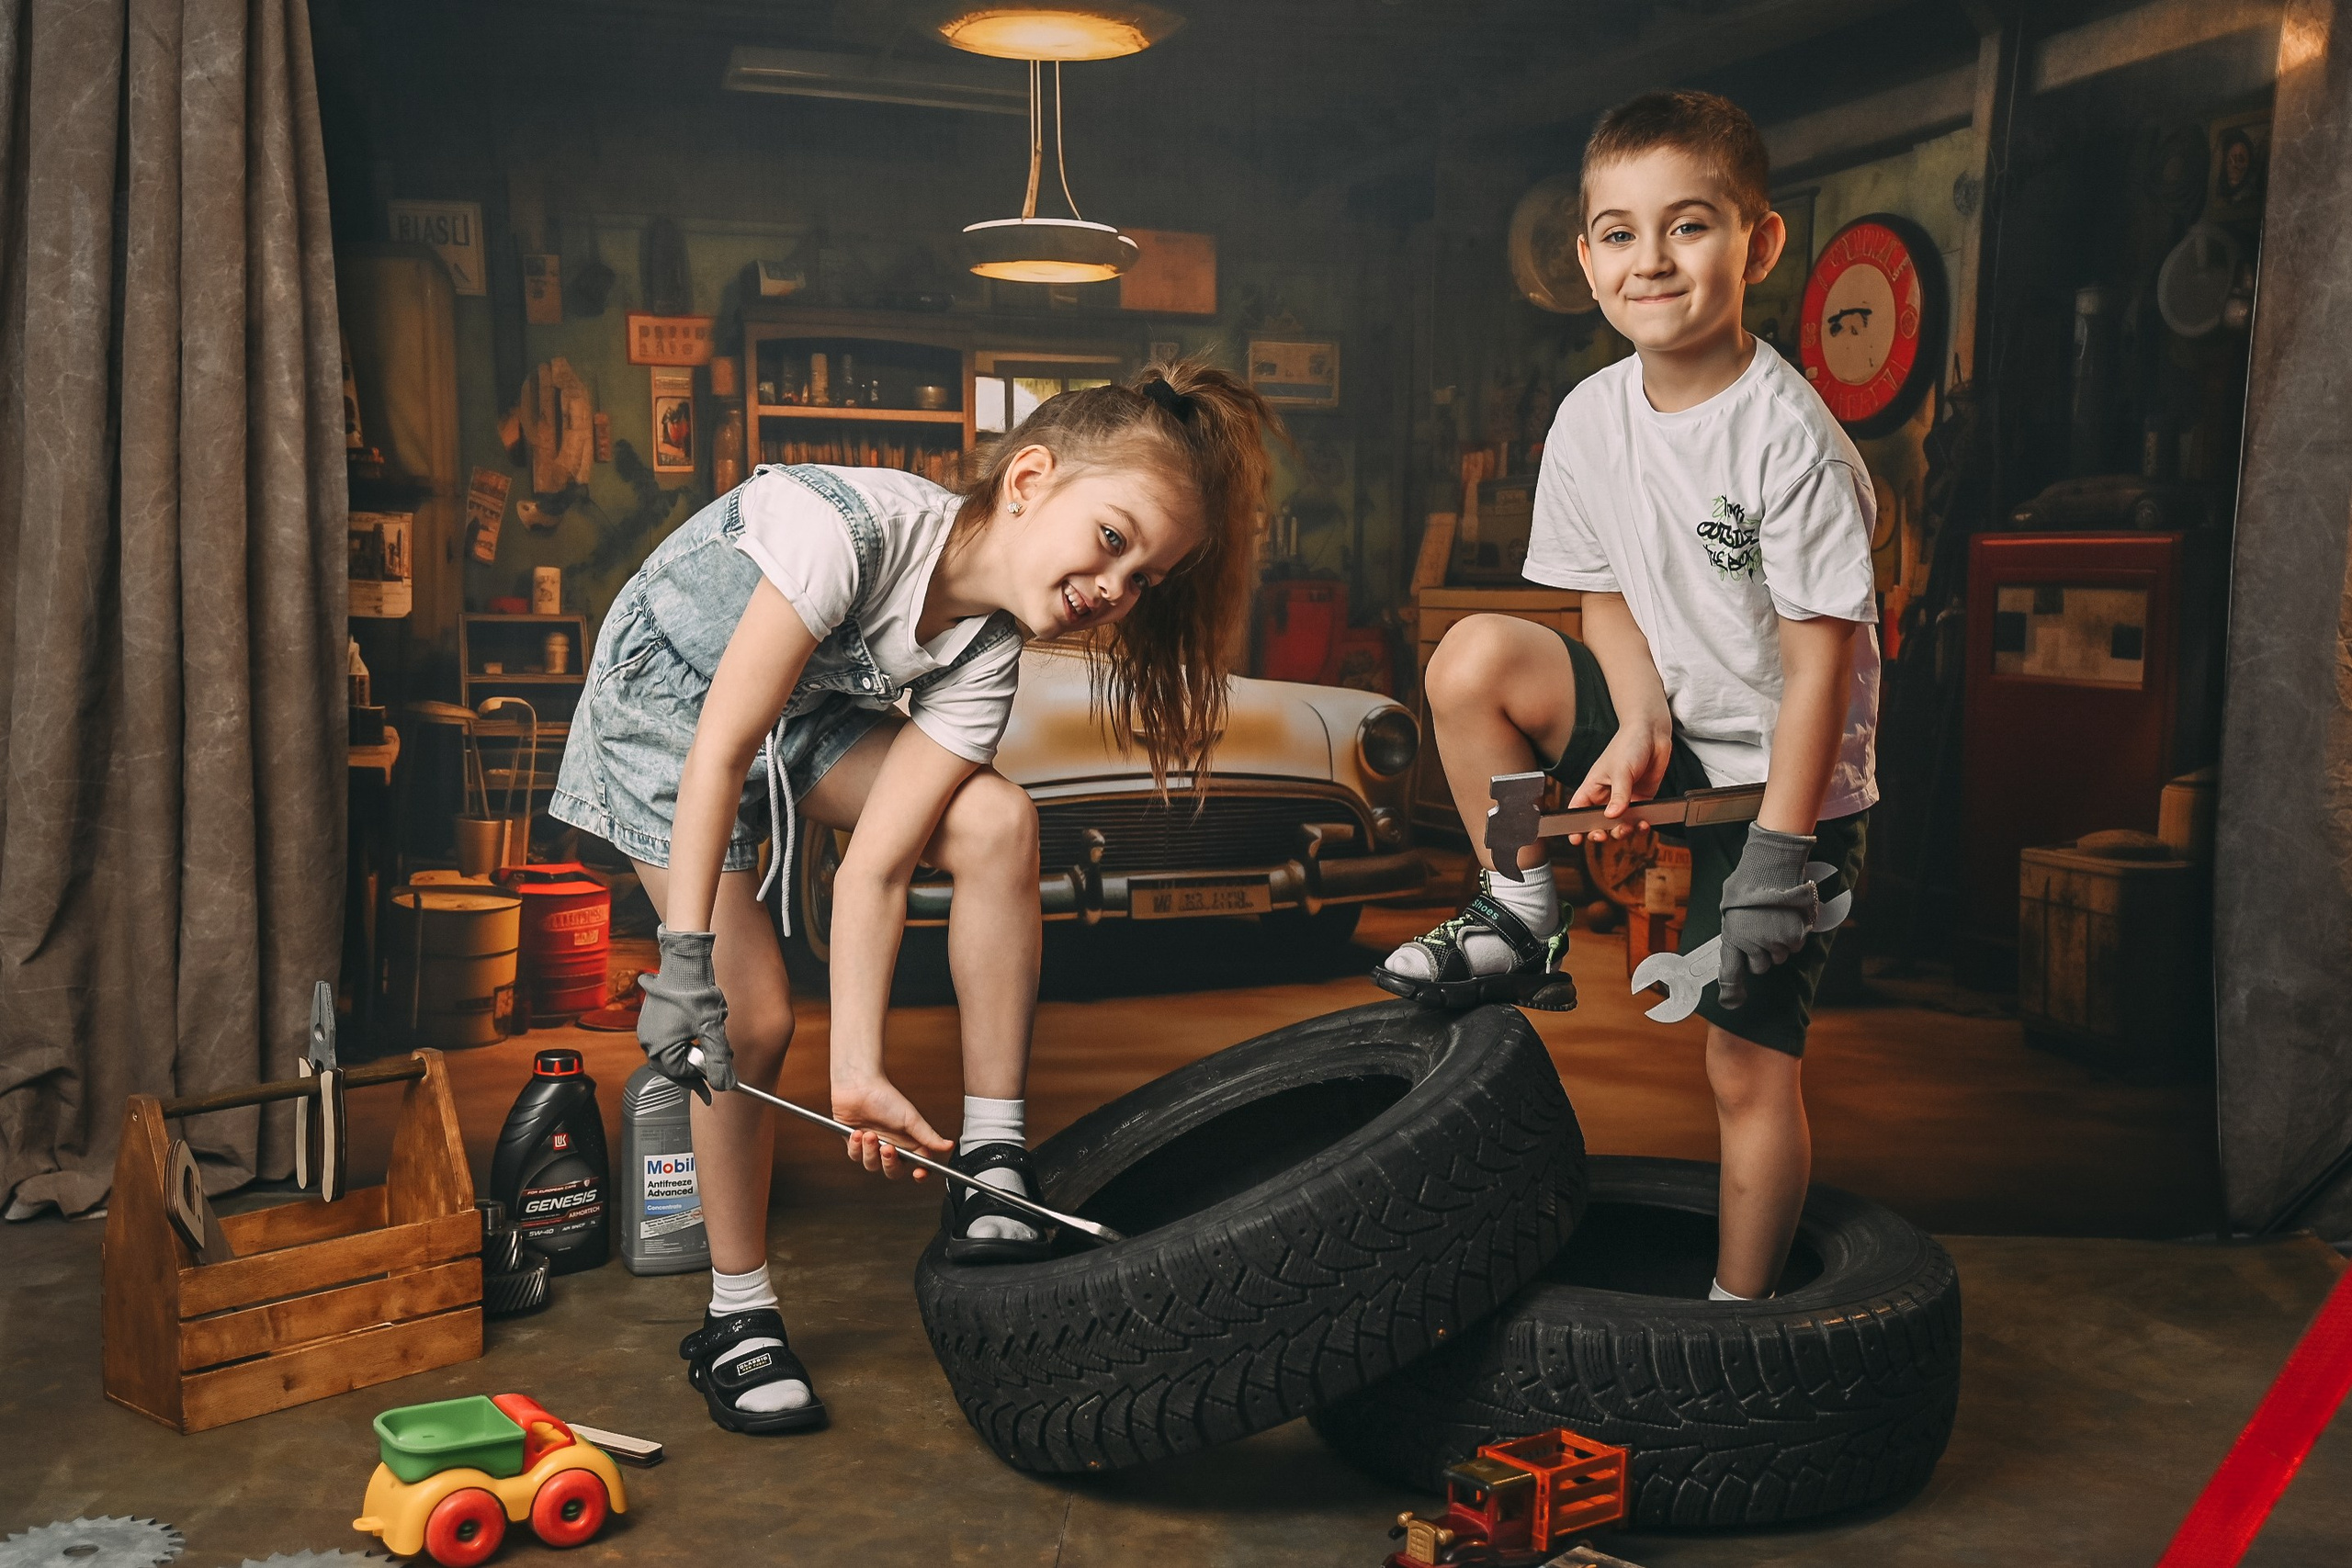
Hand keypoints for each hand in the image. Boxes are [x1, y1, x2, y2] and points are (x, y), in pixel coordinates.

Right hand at [638, 926, 732, 1097]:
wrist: (684, 965)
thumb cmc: (694, 994)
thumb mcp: (712, 1030)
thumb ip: (718, 1059)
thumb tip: (724, 1083)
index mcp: (659, 1049)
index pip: (682, 1074)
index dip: (703, 1075)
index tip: (717, 1073)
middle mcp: (648, 1042)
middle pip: (673, 1066)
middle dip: (695, 1064)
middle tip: (715, 1060)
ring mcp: (647, 1030)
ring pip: (669, 1052)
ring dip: (688, 1052)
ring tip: (706, 1042)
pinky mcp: (650, 1019)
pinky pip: (664, 1039)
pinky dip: (680, 1041)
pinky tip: (694, 1031)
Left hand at [830, 1073, 951, 1179]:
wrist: (858, 1086)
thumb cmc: (885, 1098)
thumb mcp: (911, 1119)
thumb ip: (928, 1136)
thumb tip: (948, 1146)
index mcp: (908, 1142)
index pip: (918, 1164)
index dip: (920, 1173)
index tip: (919, 1173)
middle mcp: (891, 1146)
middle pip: (893, 1171)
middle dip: (890, 1162)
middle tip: (887, 1148)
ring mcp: (872, 1147)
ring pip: (872, 1165)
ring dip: (870, 1151)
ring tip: (869, 1134)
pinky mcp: (855, 1144)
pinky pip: (855, 1156)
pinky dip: (856, 1146)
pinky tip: (857, 1133)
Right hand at [1565, 720, 1673, 842]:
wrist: (1652, 733)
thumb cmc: (1629, 745)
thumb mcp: (1621, 770)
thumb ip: (1618, 795)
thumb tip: (1612, 816)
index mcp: (1593, 787)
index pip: (1578, 810)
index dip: (1574, 826)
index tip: (1575, 839)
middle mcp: (1607, 796)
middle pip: (1598, 823)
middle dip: (1599, 832)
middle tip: (1603, 835)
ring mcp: (1625, 799)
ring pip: (1619, 825)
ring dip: (1622, 831)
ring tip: (1627, 828)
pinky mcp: (1643, 799)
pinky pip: (1639, 819)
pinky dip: (1641, 826)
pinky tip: (1644, 824)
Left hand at [1716, 825, 1818, 1008]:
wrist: (1772, 864)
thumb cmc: (1748, 882)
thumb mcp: (1730, 908)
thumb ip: (1734, 930)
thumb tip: (1735, 942)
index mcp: (1733, 937)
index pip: (1730, 972)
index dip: (1731, 991)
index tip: (1731, 1002)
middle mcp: (1754, 943)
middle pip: (1760, 966)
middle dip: (1761, 953)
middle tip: (1761, 931)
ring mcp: (1776, 941)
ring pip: (1780, 956)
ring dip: (1778, 943)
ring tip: (1774, 919)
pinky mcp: (1796, 935)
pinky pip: (1794, 945)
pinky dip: (1793, 935)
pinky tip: (1787, 917)